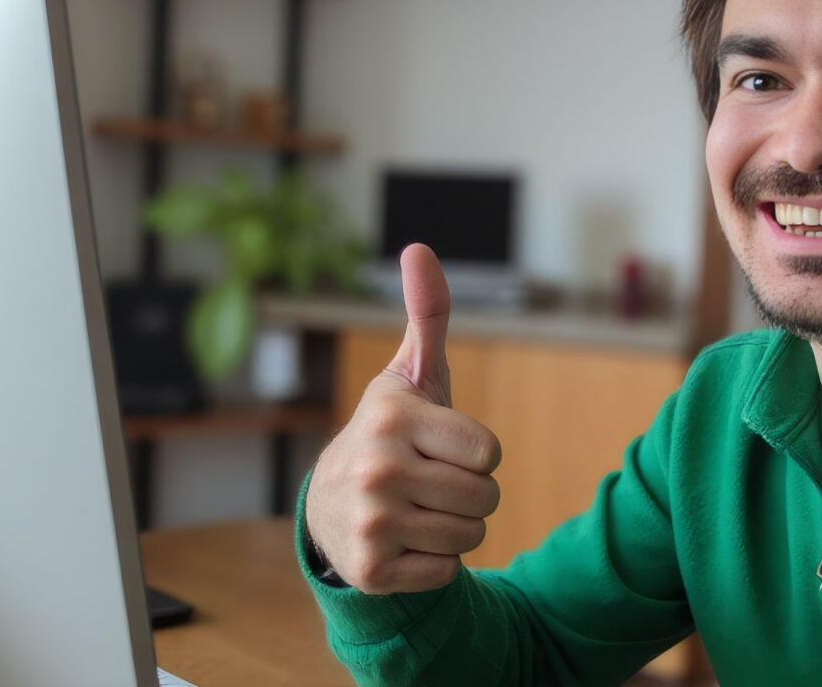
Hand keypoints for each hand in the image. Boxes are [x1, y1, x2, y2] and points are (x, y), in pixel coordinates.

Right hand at [305, 244, 501, 593]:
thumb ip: (427, 314)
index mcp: (393, 418)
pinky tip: (403, 543)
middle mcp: (377, 469)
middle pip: (486, 497)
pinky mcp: (372, 569)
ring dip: (455, 529)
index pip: (490, 453)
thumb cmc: (392, 436)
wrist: (332, 511)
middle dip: (470, 494)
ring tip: (418, 511)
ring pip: (471, 537)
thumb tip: (419, 248)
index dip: (476, 454)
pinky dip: (435, 564)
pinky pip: (447, 573)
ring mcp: (371, 523)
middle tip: (430, 484)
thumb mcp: (410, 377)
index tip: (441, 448)